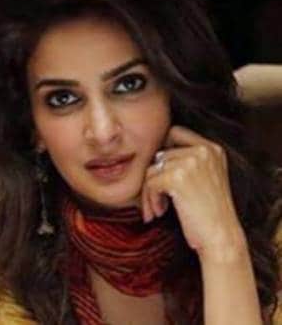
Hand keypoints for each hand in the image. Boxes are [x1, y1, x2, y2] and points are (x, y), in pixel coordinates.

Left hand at [142, 126, 246, 258]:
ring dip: (149, 192)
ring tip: (157, 209)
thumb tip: (153, 154)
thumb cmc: (209, 213)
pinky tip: (158, 213)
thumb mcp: (205, 178)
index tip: (161, 174)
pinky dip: (149, 200)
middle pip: (159, 155)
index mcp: (212, 148)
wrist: (221, 237)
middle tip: (156, 200)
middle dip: (154, 178)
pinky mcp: (177, 177)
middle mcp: (203, 150)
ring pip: (151, 170)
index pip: (175, 132)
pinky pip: (149, 184)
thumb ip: (187, 161)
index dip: (163, 150)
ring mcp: (191, 162)